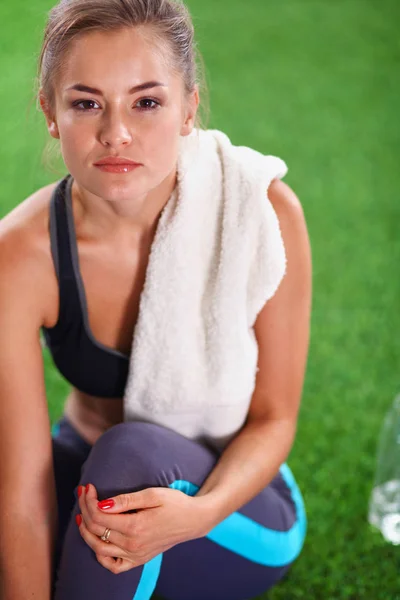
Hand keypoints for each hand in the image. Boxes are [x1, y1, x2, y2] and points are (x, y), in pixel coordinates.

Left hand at [76, 483, 206, 573]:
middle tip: (83, 493)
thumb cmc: (175, 503)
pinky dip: (101, 555)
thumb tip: (102, 504)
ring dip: (86, 531)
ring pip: (99, 548)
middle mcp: (133, 545)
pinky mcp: (138, 560)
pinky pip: (113, 565)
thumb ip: (127, 500)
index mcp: (135, 527)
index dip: (89, 500)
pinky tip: (98, 541)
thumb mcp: (153, 494)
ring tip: (83, 514)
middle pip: (96, 529)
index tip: (88, 486)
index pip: (100, 516)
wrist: (193, 520)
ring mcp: (135, 555)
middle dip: (85, 509)